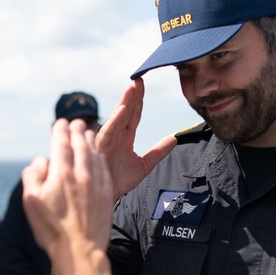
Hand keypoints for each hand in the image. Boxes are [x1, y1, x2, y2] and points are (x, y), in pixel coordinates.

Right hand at [22, 119, 112, 256]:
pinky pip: (104, 168)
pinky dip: (100, 156)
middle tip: (76, 122)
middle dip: (77, 131)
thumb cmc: (51, 228)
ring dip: (90, 141)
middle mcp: (81, 174)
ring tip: (88, 133)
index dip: (60, 131)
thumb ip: (33, 175)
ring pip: (94, 154)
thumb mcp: (31, 201)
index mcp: (61, 174)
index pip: (61, 144)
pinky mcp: (106, 193)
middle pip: (80, 145)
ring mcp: (96, 183)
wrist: (79, 250)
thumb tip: (41, 160)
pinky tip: (98, 155)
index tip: (60, 123)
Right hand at [95, 79, 175, 198]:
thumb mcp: (144, 165)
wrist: (106, 196)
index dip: (139, 99)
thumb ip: (158, 152)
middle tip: (139, 78)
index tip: (143, 83)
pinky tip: (122, 110)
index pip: (134, 114)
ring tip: (132, 87)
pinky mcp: (101, 148)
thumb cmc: (120, 180)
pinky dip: (115, 120)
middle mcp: (115, 135)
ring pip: (118, 117)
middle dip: (132, 95)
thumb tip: (174, 138)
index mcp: (125, 136)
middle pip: (126, 111)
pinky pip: (108, 132)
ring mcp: (107, 139)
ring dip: (125, 102)